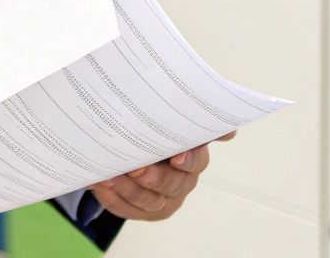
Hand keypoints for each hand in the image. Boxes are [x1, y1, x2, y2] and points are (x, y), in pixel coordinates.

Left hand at [89, 131, 235, 221]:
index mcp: (192, 158)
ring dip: (129, 189)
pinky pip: (127, 209)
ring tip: (110, 177)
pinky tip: (100, 184)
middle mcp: (182, 182)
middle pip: (172, 185)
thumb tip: (229, 129)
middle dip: (154, 178)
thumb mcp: (169, 119)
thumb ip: (188, 117)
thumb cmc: (155, 132)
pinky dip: (112, 198)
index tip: (177, 157)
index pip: (196, 161)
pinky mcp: (142, 211)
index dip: (188, 160)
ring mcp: (163, 200)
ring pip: (148, 200)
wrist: (135, 150)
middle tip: (137, 169)